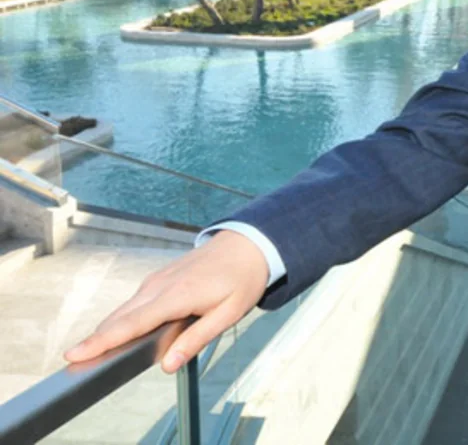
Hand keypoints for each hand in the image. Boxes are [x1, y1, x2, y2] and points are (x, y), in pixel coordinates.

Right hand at [64, 229, 269, 373]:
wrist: (248, 245)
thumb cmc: (242, 279)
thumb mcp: (228, 314)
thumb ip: (196, 339)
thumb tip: (167, 364)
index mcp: (178, 296)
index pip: (132, 324)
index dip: (103, 340)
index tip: (76, 353)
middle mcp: (160, 286)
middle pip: (120, 317)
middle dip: (97, 339)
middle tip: (76, 362)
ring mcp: (157, 280)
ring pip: (125, 309)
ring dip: (107, 329)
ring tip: (90, 353)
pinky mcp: (158, 279)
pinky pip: (134, 302)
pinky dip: (122, 318)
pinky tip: (118, 334)